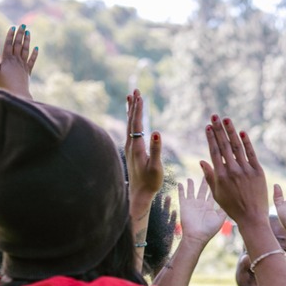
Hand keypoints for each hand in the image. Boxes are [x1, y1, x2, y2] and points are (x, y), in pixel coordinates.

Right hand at [0, 23, 38, 99]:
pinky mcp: (28, 71)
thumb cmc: (3, 83)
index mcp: (7, 59)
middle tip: (23, 25)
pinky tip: (36, 48)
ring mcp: (23, 65)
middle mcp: (16, 60)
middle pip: (18, 44)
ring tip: (28, 32)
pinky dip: (34, 54)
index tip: (13, 27)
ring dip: (27, 41)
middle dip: (20, 34)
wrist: (17, 94)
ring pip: (26, 50)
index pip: (9, 44)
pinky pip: (32, 61)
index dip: (11, 35)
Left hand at [125, 89, 163, 221]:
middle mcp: (130, 145)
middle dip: (134, 105)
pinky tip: (132, 119)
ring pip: (129, 125)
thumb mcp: (156, 167)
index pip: (137, 123)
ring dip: (131, 111)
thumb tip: (157, 132)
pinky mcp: (131, 151)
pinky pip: (130, 131)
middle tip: (135, 90)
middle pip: (131, 121)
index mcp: (137, 147)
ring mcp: (129, 148)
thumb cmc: (150, 182)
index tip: (140, 95)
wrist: (139, 194)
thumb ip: (156, 149)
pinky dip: (131, 121)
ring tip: (131, 98)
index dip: (139, 109)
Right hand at [177, 177, 226, 243]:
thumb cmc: (209, 230)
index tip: (218, 176)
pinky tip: (180, 183)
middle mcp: (201, 204)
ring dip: (191, 185)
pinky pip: (182, 195)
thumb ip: (224, 208)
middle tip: (206, 171)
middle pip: (203, 189)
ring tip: (190, 178)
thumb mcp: (220, 219)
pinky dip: (181, 189)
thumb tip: (232, 199)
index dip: (215, 185)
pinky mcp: (184, 205)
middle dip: (205, 181)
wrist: (196, 237)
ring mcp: (192, 204)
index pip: (213, 193)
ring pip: (191, 191)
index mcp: (210, 206)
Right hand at [199, 115, 267, 226]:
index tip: (207, 127)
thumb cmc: (232, 207)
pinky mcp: (258, 171)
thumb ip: (209, 176)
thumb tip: (202, 160)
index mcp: (221, 176)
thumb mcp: (217, 194)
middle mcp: (233, 170)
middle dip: (218, 129)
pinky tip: (242, 132)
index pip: (214, 152)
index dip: (211, 138)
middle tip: (214, 117)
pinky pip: (251, 154)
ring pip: (237, 146)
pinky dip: (247, 142)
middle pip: (224, 145)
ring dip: (231, 131)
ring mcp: (246, 170)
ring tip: (226, 119)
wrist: (252, 217)